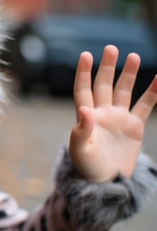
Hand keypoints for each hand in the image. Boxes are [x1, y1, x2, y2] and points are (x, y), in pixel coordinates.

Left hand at [69, 45, 156, 181]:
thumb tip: (84, 110)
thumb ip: (81, 131)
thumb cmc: (87, 167)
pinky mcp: (134, 126)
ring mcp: (119, 118)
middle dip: (107, 67)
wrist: (106, 182)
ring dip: (128, 75)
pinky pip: (145, 105)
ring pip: (123, 91)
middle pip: (104, 85)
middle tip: (111, 48)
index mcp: (86, 116)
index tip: (86, 55)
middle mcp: (102, 113)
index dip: (84, 73)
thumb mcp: (80, 150)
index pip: (84, 90)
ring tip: (133, 56)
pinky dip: (152, 92)